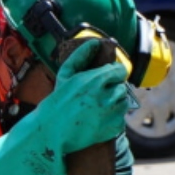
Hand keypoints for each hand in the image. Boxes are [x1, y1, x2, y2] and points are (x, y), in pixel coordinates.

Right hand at [41, 38, 130, 154]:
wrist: (51, 132)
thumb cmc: (57, 102)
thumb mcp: (65, 74)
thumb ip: (81, 56)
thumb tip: (95, 42)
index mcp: (95, 80)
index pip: (120, 70)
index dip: (114, 73)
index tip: (108, 77)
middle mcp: (106, 96)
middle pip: (122, 87)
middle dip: (112, 89)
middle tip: (99, 95)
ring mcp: (111, 113)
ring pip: (123, 102)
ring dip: (115, 103)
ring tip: (98, 107)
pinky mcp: (114, 128)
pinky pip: (121, 119)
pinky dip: (113, 119)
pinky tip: (98, 119)